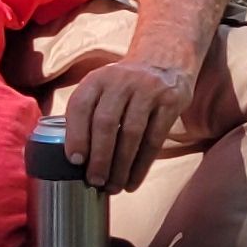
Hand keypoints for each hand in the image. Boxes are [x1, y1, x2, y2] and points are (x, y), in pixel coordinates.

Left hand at [56, 54, 196, 194]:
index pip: (81, 106)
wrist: (165, 58)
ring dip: (121, 166)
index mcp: (98, 78)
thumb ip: (89, 113)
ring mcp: (148, 89)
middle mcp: (121, 80)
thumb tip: (76, 160)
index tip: (75, 161)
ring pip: (131, 134)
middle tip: (95, 181)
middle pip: (106, 123)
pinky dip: (142, 165)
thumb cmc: (126, 85)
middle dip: (99, 158)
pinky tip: (133, 181)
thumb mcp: (103, 87)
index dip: (76, 135)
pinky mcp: (170, 100)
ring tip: (114, 187)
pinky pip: (155, 139)